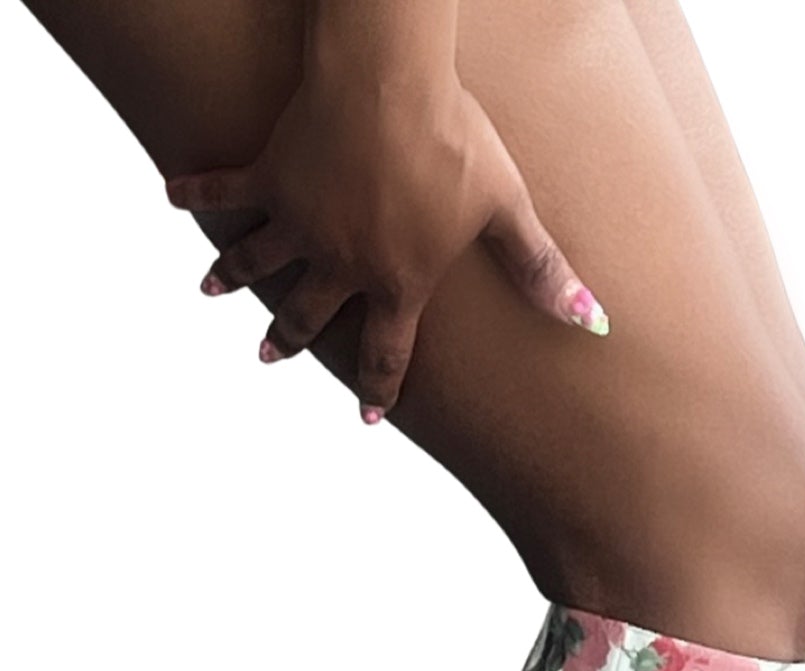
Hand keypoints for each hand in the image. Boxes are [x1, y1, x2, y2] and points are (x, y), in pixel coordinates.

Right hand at [164, 63, 609, 422]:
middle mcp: (340, 265)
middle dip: (289, 342)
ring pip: (258, 262)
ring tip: (211, 292)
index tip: (368, 412)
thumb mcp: (505, 207)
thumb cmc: (453, 141)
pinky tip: (172, 197)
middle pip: (309, 317)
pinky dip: (196, 193)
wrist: (388, 84)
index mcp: (396, 282)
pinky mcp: (270, 176)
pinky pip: (225, 190)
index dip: (380, 387)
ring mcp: (298, 223)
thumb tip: (592, 319)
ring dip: (233, 279)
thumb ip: (540, 268)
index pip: (387, 353)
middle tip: (268, 358)